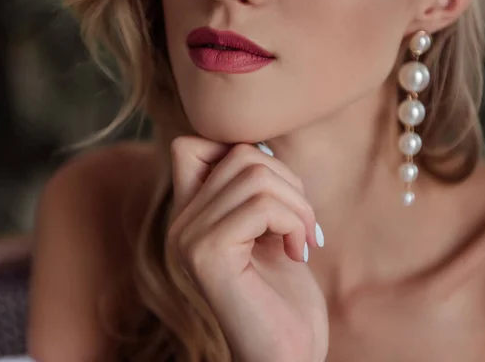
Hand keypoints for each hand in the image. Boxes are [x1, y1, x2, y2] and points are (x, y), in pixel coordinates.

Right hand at [166, 137, 328, 361]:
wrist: (286, 354)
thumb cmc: (285, 295)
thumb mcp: (269, 229)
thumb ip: (253, 191)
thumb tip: (260, 146)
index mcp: (192, 215)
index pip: (192, 144)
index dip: (243, 152)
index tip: (277, 193)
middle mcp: (180, 223)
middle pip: (240, 155)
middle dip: (289, 182)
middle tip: (303, 224)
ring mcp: (188, 238)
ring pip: (255, 176)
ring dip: (298, 205)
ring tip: (303, 240)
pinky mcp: (207, 255)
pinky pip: (261, 206)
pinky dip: (294, 222)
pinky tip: (298, 253)